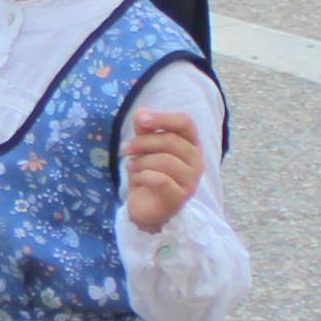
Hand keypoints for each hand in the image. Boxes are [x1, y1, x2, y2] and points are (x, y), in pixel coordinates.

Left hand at [122, 109, 203, 233]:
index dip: (163, 118)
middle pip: (170, 140)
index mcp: (190, 144)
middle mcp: (196, 161)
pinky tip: (136, 178)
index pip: (185, 122)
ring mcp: (191, 181)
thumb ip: (144, 130)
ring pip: (164, 160)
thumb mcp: (143, 149)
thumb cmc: (148, 175)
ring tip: (131, 166)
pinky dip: (143, 176)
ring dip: (140, 161)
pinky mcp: (179, 198)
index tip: (141, 120)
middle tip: (124, 148)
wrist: (146, 209)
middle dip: (142, 142)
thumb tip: (141, 111)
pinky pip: (160, 180)